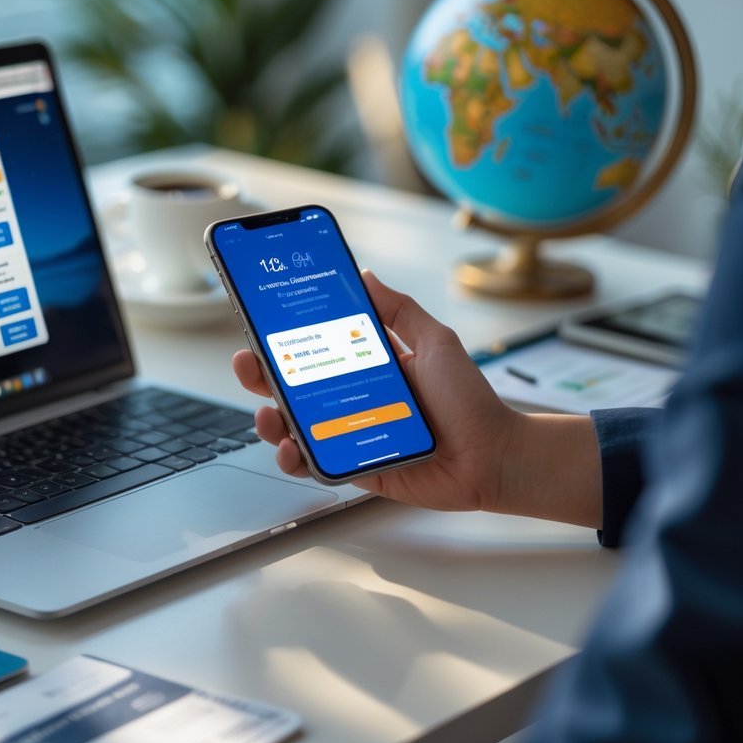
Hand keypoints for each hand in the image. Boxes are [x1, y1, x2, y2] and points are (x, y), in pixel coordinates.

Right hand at [232, 270, 600, 524]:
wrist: (493, 455)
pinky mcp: (352, 468)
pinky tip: (291, 448)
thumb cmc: (470, 401)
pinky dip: (293, 459)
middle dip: (260, 375)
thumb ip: (399, 310)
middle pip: (291, 387)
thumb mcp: (435, 342)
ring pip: (292, 427)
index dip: (282, 338)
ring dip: (269, 420)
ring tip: (267, 415)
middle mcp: (349, 400)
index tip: (259, 324)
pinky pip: (312, 464)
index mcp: (364, 367)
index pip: (313, 349)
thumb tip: (365, 275)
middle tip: (248, 364)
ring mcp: (346, 435)